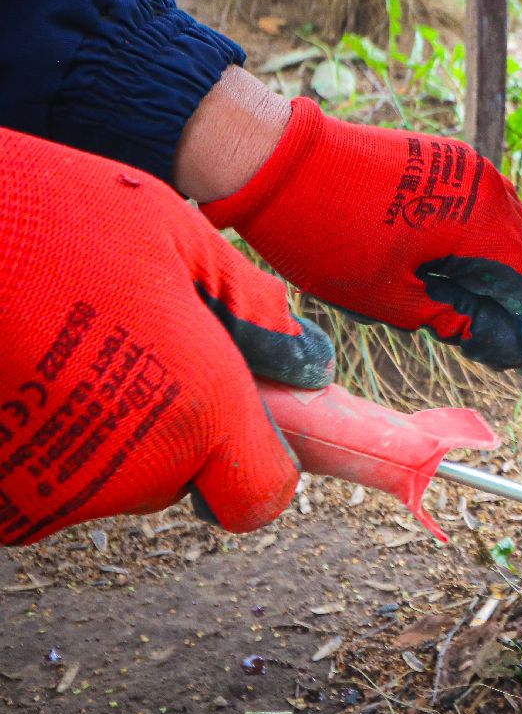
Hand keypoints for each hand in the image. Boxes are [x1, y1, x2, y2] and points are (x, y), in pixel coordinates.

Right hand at [0, 130, 332, 545]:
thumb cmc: (54, 219)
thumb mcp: (179, 239)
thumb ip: (252, 306)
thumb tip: (303, 355)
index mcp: (197, 409)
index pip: (260, 494)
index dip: (261, 460)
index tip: (246, 418)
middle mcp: (129, 470)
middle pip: (180, 477)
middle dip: (174, 424)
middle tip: (137, 343)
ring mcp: (50, 492)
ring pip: (107, 478)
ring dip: (102, 428)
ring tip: (65, 342)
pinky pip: (41, 479)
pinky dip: (39, 436)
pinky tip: (21, 367)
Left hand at [201, 98, 521, 368]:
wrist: (276, 160)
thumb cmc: (327, 231)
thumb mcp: (387, 297)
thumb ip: (449, 319)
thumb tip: (489, 338)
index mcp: (482, 223)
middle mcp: (488, 188)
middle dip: (518, 298)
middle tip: (489, 336)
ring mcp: (468, 167)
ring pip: (507, 228)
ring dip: (498, 267)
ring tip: (462, 301)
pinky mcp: (447, 158)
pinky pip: (482, 205)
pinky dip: (477, 238)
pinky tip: (445, 263)